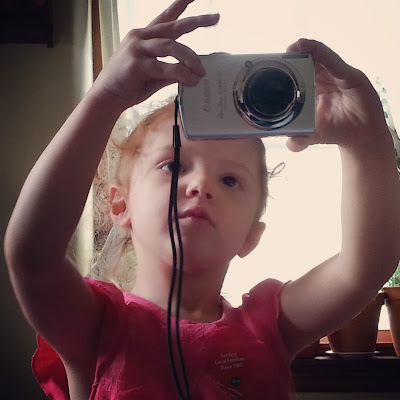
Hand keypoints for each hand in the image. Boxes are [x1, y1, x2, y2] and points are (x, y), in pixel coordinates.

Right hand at [92, 0, 218, 111]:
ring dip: (190, 58)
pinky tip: (191, 79)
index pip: (165, 17)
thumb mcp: (153, 76)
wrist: (106, 97)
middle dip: (196, 21)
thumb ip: (170, 71)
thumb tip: (191, 74)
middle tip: (214, 18)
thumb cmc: (129, 86)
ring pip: (171, 46)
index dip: (180, 5)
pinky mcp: (137, 64)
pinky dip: (181, 73)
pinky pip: (165, 67)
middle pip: (173, 26)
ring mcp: (137, 49)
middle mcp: (140, 37)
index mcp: (144, 36)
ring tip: (201, 71)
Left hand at [285, 39, 387, 151]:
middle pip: (308, 63)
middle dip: (295, 57)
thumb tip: (288, 144)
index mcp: (313, 91)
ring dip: (307, 50)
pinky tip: (310, 47)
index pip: (299, 75)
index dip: (288, 69)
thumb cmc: (337, 130)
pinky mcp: (350, 77)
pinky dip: (322, 54)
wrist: (360, 136)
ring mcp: (337, 77)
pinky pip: (334, 63)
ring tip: (294, 46)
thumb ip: (298, 139)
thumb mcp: (312, 136)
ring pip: (320, 59)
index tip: (273, 66)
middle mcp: (324, 81)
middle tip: (282, 54)